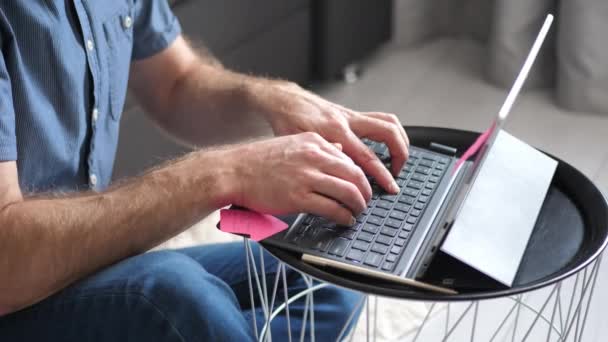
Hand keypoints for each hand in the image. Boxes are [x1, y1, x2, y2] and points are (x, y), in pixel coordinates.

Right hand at [222, 133, 371, 224]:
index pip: (349, 158)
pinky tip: (345, 220)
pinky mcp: (299, 197)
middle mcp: (313, 156)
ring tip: (357, 213)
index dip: (361, 175)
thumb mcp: (291, 144)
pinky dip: (344, 216)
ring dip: (358, 206)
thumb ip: (317, 149)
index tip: (362, 185)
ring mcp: (307, 177)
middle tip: (366, 201)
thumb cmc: (256, 161)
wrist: (232, 171)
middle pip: (355, 174)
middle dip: (366, 191)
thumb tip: (340, 151)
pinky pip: (332, 208)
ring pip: (348, 192)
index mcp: (313, 142)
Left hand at [253, 81, 408, 193]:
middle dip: (400, 154)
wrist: (285, 101)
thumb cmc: (288, 123)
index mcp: (336, 132)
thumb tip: (342, 174)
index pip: (367, 156)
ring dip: (400, 140)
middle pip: (388, 133)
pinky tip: (387, 145)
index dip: (382, 174)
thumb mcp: (301, 146)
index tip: (390, 187)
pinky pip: (379, 119)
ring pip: (389, 122)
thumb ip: (323, 158)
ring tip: (399, 158)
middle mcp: (348, 121)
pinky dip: (389, 132)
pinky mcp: (351, 113)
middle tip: (397, 172)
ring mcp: (352, 115)